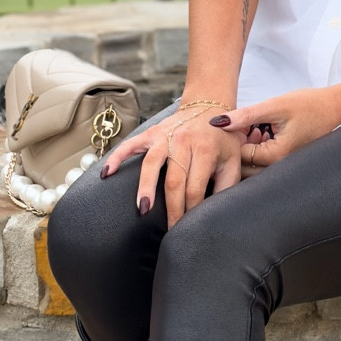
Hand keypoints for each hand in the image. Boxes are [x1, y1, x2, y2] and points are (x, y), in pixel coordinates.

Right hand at [100, 105, 245, 224]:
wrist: (210, 108)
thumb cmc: (222, 140)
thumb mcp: (233, 161)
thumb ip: (226, 186)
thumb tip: (217, 213)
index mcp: (206, 150)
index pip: (195, 188)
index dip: (191, 210)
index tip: (189, 227)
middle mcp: (184, 141)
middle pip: (174, 181)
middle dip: (172, 209)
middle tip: (170, 232)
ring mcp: (165, 136)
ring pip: (150, 164)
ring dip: (145, 188)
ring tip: (142, 210)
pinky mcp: (151, 133)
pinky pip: (130, 145)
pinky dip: (117, 158)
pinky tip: (107, 174)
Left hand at [218, 88, 340, 169]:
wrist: (333, 107)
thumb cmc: (308, 105)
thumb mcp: (273, 106)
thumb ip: (245, 116)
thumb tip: (217, 123)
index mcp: (275, 157)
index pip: (239, 156)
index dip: (234, 138)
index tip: (239, 122)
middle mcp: (279, 167)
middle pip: (244, 165)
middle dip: (239, 145)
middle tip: (246, 124)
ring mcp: (282, 167)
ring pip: (252, 163)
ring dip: (248, 145)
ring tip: (257, 126)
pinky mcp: (284, 162)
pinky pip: (262, 160)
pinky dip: (257, 146)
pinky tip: (263, 131)